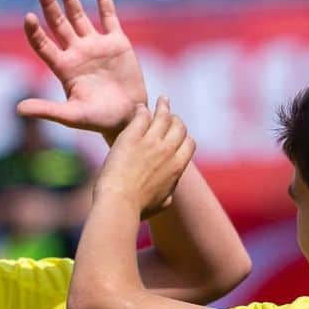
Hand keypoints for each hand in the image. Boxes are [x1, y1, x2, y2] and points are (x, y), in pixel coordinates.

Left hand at [17, 0, 147, 139]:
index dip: (34, 31)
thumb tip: (18, 110)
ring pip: (79, 16)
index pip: (43, 45)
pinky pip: (108, 16)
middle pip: (58, 24)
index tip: (28, 17)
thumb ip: (46, 110)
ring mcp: (96, 46)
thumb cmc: (100, 121)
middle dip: (49, 6)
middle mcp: (77, 53)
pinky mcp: (117, 43)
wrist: (130, 119)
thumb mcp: (72, 116)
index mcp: (64, 69)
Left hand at [94, 98, 194, 218]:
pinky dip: (143, 110)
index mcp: (178, 167)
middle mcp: (168, 151)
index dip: (184, 137)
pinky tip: (140, 108)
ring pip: (163, 116)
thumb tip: (171, 188)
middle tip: (170, 116)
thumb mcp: (163, 203)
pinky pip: (142, 115)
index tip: (177, 136)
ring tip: (162, 100)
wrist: (119, 203)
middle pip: (179, 126)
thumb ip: (170, 190)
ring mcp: (150, 141)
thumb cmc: (139, 208)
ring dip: (164, 106)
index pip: (189, 143)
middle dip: (176, 120)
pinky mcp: (132, 136)